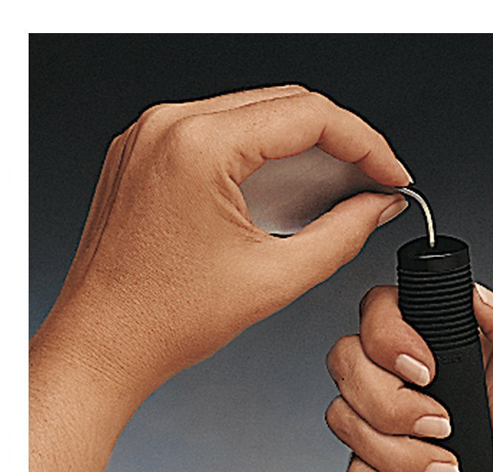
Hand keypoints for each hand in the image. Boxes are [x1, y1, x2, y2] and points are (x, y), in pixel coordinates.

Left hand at [35, 85, 410, 397]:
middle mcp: (168, 127)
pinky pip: (219, 132)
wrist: (102, 345)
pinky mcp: (144, 153)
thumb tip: (379, 205)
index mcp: (197, 146)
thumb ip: (343, 234)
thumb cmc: (162, 320)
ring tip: (338, 187)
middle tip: (373, 181)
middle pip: (283, 105)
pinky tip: (287, 188)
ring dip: (302, 145)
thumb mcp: (274, 277)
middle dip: (340, 141)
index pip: (309, 116)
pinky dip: (262, 153)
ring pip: (253, 114)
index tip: (391, 173)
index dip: (366, 144)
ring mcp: (150, 137)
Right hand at [325, 285, 492, 471]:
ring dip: (405, 457)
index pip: (382, 308)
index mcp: (449, 348)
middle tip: (445, 426)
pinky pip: (355, 471)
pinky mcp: (375, 470)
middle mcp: (409, 380)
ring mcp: (387, 425)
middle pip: (346, 358)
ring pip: (343, 417)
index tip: (427, 371)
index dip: (388, 335)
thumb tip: (481, 294)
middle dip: (393, 406)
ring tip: (452, 469)